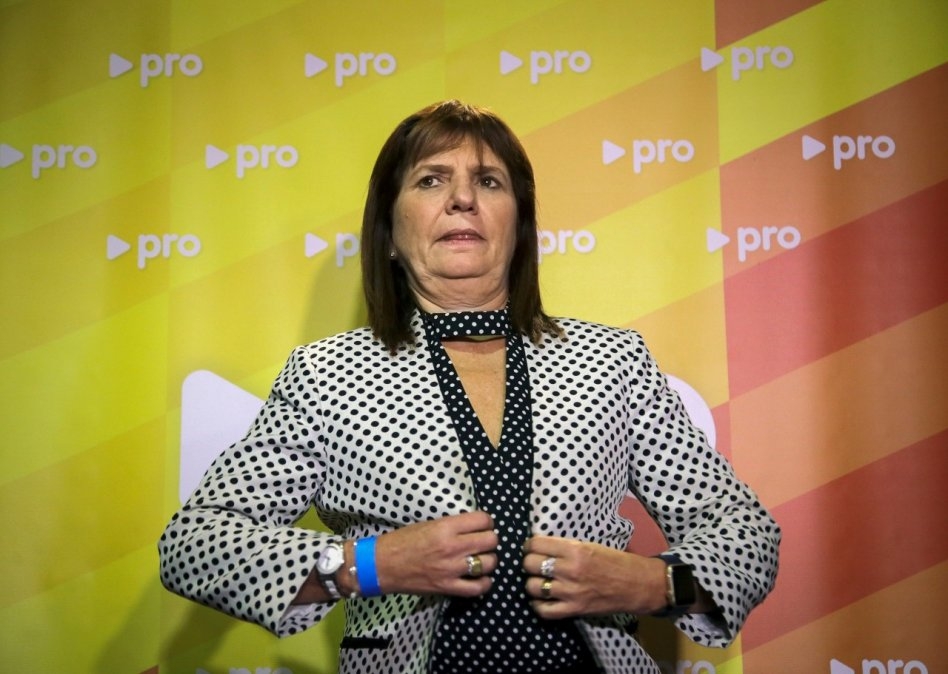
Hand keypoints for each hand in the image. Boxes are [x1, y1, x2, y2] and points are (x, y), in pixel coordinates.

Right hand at [375, 511, 498, 596]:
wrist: (383, 565)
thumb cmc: (403, 541)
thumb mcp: (429, 524)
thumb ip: (452, 526)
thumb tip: (474, 527)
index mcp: (446, 527)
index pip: (483, 520)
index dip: (486, 521)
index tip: (482, 525)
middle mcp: (452, 547)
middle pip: (491, 540)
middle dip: (490, 539)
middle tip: (482, 541)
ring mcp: (452, 569)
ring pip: (489, 563)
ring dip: (488, 560)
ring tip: (481, 559)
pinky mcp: (448, 587)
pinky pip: (478, 588)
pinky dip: (484, 583)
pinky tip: (480, 578)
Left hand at [523, 535, 666, 618]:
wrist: (637, 584)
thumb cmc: (615, 561)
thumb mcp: (590, 546)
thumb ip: (565, 547)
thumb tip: (540, 547)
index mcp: (575, 549)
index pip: (536, 544)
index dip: (530, 545)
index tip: (531, 548)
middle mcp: (569, 570)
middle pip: (530, 565)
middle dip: (529, 563)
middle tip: (534, 564)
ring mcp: (570, 592)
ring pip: (533, 587)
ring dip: (532, 583)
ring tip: (538, 581)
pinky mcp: (574, 610)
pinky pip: (544, 610)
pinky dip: (538, 605)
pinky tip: (541, 599)